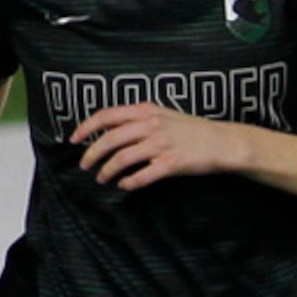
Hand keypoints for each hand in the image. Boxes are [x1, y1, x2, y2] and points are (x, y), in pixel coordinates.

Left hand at [72, 102, 255, 190]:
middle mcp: (151, 125)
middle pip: (109, 140)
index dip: (85, 128)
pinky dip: (129, 182)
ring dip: (107, 171)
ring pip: (122, 158)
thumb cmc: (192, 130)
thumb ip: (138, 118)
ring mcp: (161, 144)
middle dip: (91, 154)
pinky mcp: (172, 163)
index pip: (105, 116)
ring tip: (102, 179)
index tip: (73, 140)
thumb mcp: (163, 114)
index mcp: (145, 110)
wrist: (223, 142)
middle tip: (85, 166)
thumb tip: (110, 128)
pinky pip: (142, 175)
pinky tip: (125, 185)